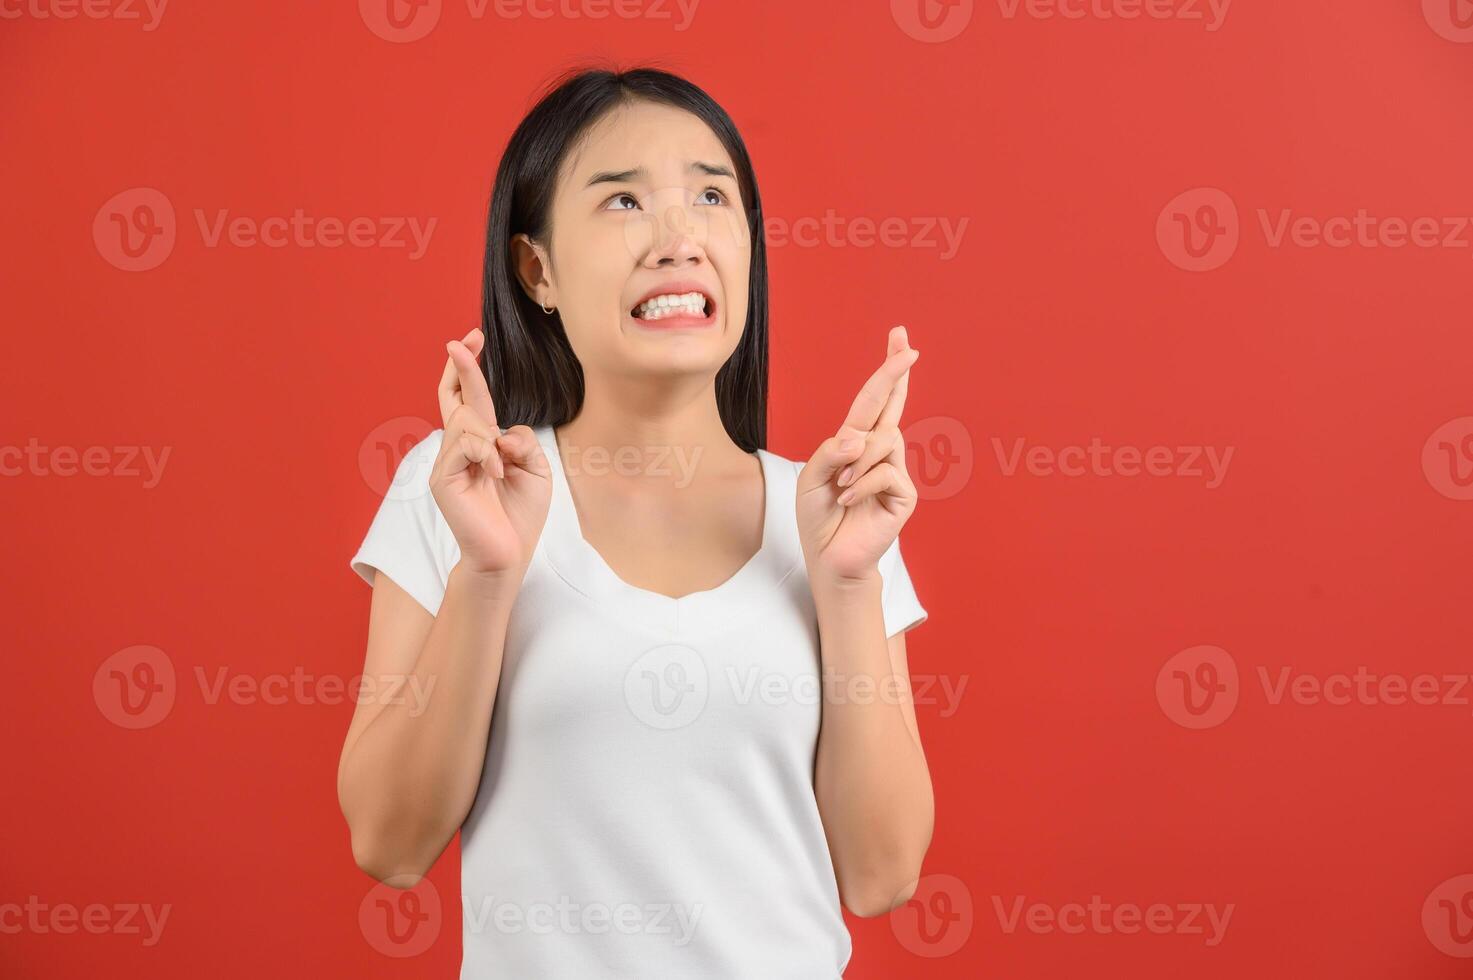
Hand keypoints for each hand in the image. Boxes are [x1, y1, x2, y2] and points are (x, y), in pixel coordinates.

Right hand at [430, 327, 551, 575]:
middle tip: (463, 340)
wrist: (508, 554)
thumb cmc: (521, 515)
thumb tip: (499, 432)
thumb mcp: (535, 468)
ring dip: (490, 437)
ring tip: (502, 466)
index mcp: (481, 445)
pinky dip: (487, 456)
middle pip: (454, 398)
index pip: (468, 399)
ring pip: (466, 421)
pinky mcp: (443, 478)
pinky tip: (496, 476)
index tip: (471, 338)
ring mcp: (447, 463)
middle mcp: (459, 449)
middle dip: (461, 367)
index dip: (468, 369)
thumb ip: (521, 441)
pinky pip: (465, 446)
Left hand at [797, 325, 919, 582]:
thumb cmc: (819, 516)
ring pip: (882, 441)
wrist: (829, 557)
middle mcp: (879, 452)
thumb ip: (831, 453)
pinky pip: (885, 472)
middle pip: (890, 405)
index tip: (899, 338)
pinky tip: (850, 500)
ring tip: (842, 486)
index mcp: (856, 442)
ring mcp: (895, 471)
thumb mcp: (812, 478)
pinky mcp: (904, 494)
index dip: (887, 370)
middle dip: (896, 373)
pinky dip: (862, 484)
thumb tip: (859, 437)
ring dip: (856, 462)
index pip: (873, 400)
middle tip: (908, 346)